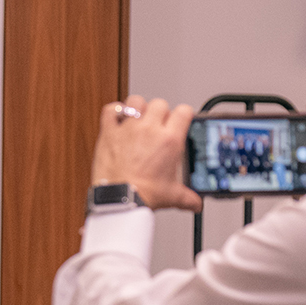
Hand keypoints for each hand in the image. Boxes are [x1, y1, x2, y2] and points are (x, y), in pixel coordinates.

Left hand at [92, 95, 201, 210]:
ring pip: (136, 101)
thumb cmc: (143, 195)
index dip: (183, 115)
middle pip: (160, 103)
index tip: (180, 122)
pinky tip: (118, 119)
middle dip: (161, 112)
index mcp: (169, 140)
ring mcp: (128, 129)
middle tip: (158, 126)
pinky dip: (114, 111)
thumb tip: (196, 203)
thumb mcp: (173, 196)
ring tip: (139, 120)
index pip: (184, 111)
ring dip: (138, 108)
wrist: (119, 199)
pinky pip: (111, 110)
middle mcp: (149, 130)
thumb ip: (188, 197)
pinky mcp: (109, 133)